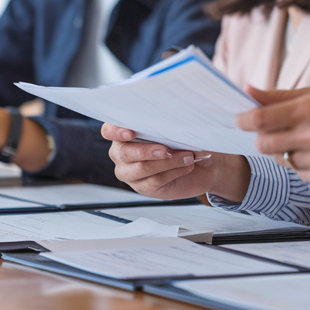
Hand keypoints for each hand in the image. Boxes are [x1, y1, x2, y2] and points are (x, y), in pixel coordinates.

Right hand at [102, 124, 249, 201]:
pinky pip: (155, 181)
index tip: (130, 133)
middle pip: (124, 153)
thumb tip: (179, 123)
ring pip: (142, 168)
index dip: (116, 132)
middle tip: (167, 149)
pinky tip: (187, 165)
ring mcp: (129, 171)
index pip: (109, 130)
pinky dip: (174, 171)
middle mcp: (121, 152)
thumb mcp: (178, 128)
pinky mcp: (143, 186)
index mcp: (124, 131)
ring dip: (167, 162)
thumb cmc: (184, 140)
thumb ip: (172, 125)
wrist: (201, 164)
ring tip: (187, 157)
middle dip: (148, 151)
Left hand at [236, 86, 309, 187]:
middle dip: (263, 138)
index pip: (259, 119)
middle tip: (275, 131)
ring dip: (285, 151)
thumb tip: (246, 89)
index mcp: (309, 110)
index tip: (241, 120)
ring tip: (306, 141)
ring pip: (280, 160)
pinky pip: (298, 173)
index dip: (244, 120)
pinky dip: (302, 164)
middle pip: (263, 144)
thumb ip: (279, 96)